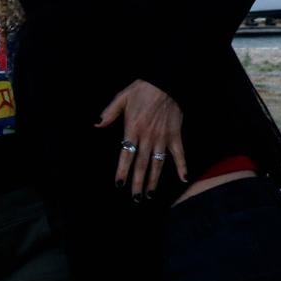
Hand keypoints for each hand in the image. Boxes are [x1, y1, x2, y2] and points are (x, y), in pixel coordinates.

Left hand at [98, 79, 185, 196]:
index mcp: (132, 129)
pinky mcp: (175, 135)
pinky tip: (184, 178)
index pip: (125, 155)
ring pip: (157, 164)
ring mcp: (162, 138)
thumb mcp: (121, 98)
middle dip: (137, 183)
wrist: (167, 82)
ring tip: (150, 194)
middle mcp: (147, 137)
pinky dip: (182, 166)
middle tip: (135, 198)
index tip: (119, 185)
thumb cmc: (143, 89)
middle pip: (141, 165)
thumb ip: (109, 113)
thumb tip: (97, 124)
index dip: (122, 171)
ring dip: (154, 180)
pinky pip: (179, 154)